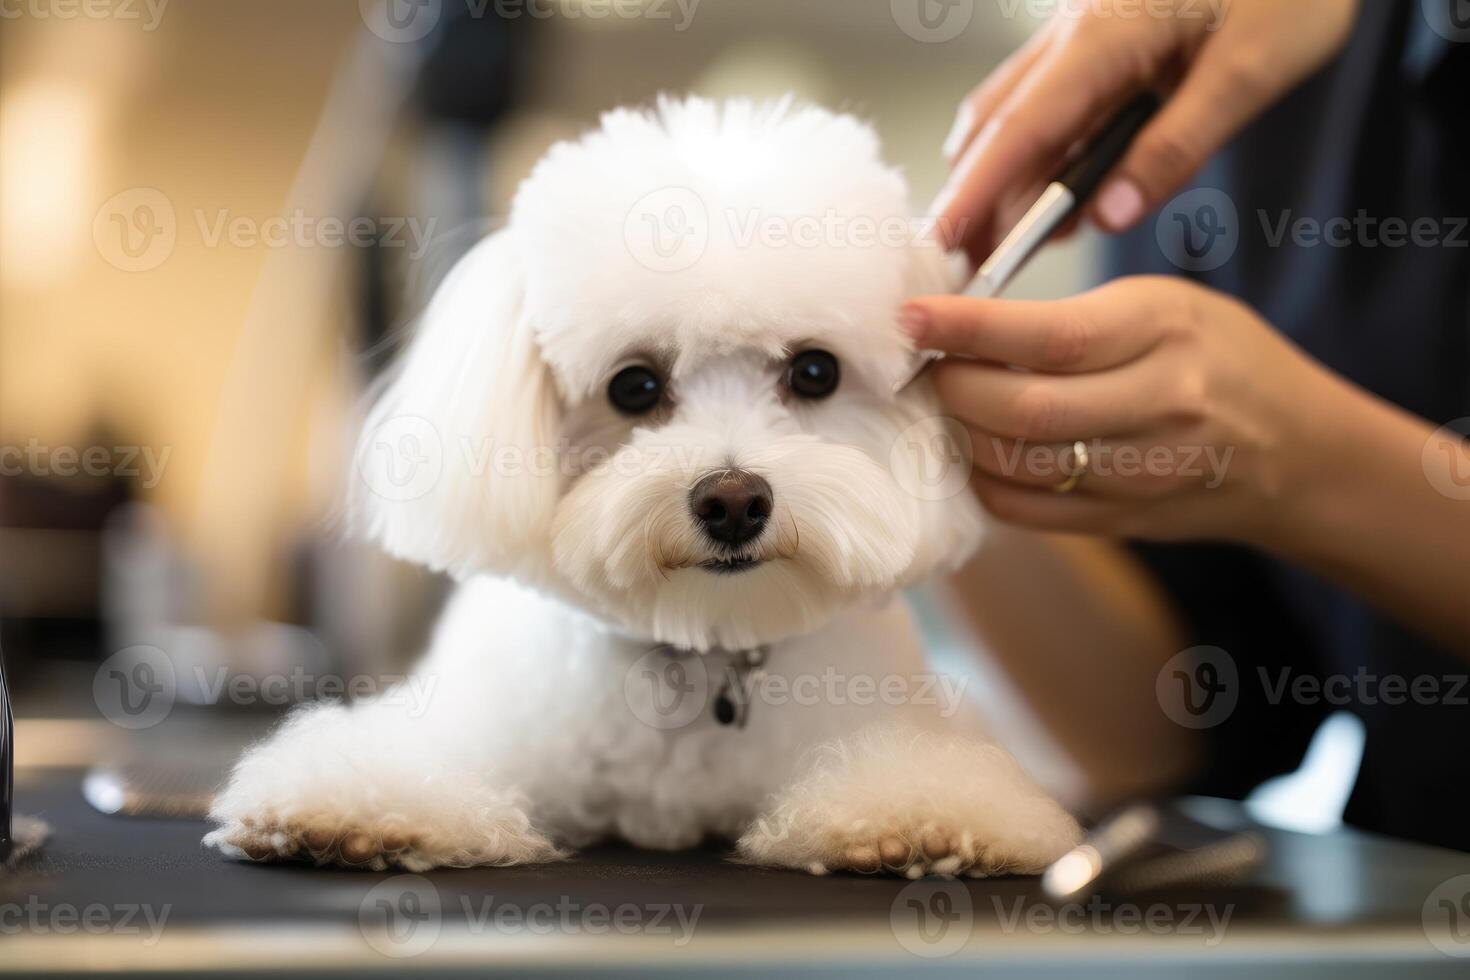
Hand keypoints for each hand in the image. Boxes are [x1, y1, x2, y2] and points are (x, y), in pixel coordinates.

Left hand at [903, 277, 1348, 543]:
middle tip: (924, 364)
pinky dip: (983, 478)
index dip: (967, 328)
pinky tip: (977, 447)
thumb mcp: (1166, 306)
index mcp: (1166, 334)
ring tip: (946, 401)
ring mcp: (1141, 475)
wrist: (1299, 455)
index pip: (1052, 336)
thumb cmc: (1223, 360)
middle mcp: (1158, 408)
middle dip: (952, 386)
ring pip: (1015, 465)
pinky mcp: (1121, 522)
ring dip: (960, 432)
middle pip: (1022, 411)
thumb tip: (964, 324)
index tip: (911, 316)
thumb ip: (1074, 317)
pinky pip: (1024, 510)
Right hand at [934, 0, 1358, 261]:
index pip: (1021, 130)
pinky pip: (1051, 103)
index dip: (975, 194)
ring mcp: (1083, 32)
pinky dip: (1040, 155)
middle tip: (966, 264)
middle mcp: (1076, 32)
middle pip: (998, 125)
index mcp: (1105, 36)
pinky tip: (1057, 198)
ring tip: (1007, 245)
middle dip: (974, 197)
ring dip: (1004, 179)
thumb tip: (1110, 215)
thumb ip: (1178, 145)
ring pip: (1015, 114)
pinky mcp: (1101, 37)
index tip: (943, 245)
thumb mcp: (1252, 69)